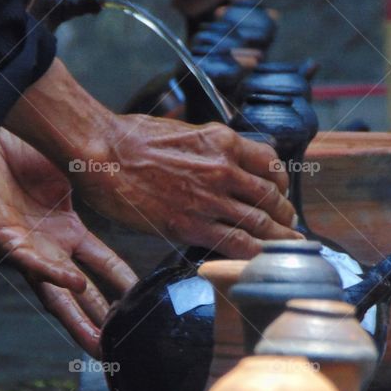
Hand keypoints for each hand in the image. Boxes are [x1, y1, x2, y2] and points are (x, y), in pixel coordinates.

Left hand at [0, 125, 135, 354]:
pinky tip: (76, 284)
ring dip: (74, 318)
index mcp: (66, 231)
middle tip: (115, 352)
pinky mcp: (1, 235)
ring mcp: (25, 245)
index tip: (145, 306)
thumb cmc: (17, 148)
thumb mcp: (69, 171)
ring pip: (51, 292)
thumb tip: (130, 183)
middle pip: (79, 294)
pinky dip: (52, 274)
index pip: (103, 265)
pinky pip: (29, 261)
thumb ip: (96, 187)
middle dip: (98, 323)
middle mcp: (47, 245)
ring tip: (96, 340)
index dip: (123, 286)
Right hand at [5, 61, 296, 259]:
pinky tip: (261, 260)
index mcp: (222, 141)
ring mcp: (210, 198)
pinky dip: (255, 254)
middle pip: (271, 197)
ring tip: (286, 247)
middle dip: (284, 215)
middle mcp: (223, 168)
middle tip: (287, 227)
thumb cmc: (131, 139)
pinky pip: (237, 244)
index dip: (281, 183)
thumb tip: (220, 159)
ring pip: (261, 223)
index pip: (270, 163)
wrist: (102, 153)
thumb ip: (208, 147)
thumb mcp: (183, 130)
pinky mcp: (191, 224)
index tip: (280, 194)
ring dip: (278, 238)